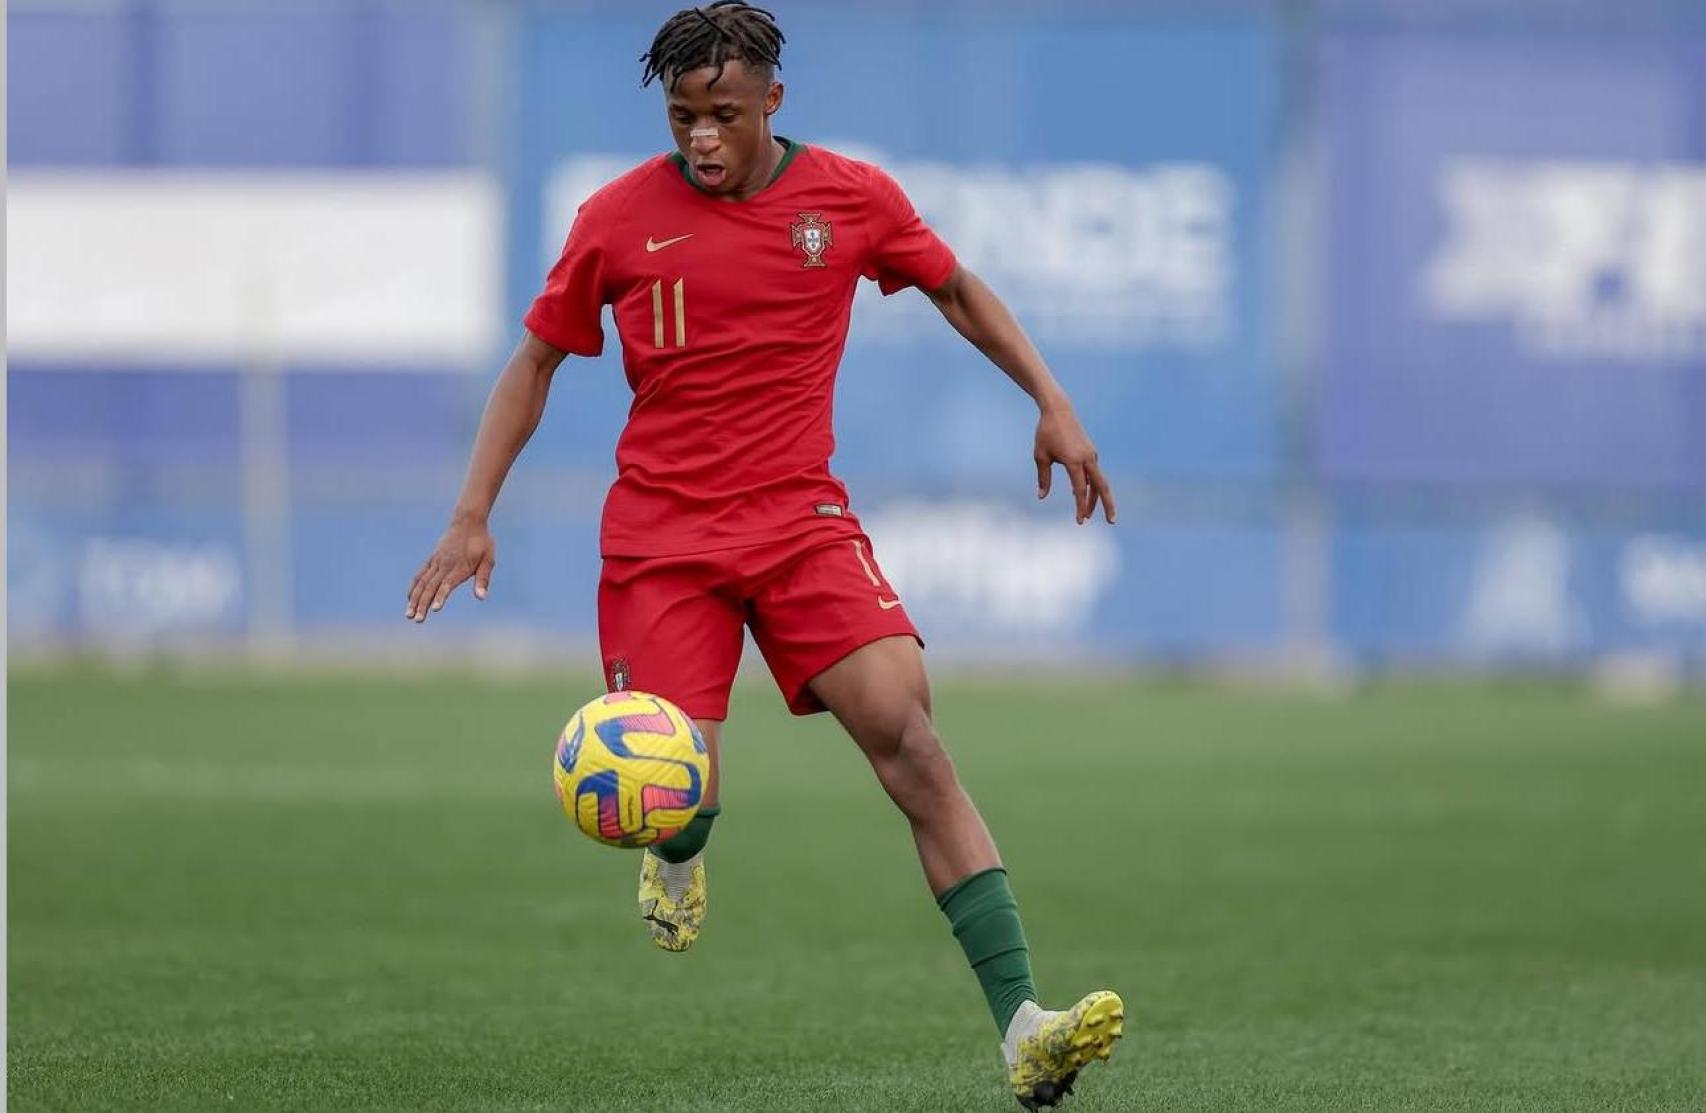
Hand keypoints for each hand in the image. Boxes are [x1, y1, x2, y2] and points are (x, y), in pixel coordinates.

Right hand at [406, 517, 495, 622]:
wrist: (468, 520)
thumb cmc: (482, 542)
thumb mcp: (488, 560)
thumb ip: (483, 579)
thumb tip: (481, 597)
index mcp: (459, 568)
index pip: (447, 585)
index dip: (441, 597)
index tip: (435, 609)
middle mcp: (444, 566)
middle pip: (430, 587)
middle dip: (422, 604)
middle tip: (416, 620)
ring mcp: (436, 562)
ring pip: (422, 583)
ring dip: (414, 599)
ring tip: (408, 614)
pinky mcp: (433, 559)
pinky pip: (420, 574)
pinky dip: (414, 586)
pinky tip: (409, 598)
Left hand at [1034, 405, 1116, 524]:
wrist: (1058, 409)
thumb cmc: (1046, 432)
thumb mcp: (1040, 456)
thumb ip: (1043, 478)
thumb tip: (1041, 497)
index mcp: (1074, 460)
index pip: (1081, 489)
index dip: (1081, 506)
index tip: (1080, 521)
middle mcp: (1087, 458)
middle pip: (1102, 486)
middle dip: (1107, 505)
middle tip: (1112, 521)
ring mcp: (1091, 454)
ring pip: (1099, 481)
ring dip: (1096, 498)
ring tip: (1089, 515)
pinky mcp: (1090, 452)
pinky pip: (1093, 473)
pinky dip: (1091, 485)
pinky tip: (1081, 493)